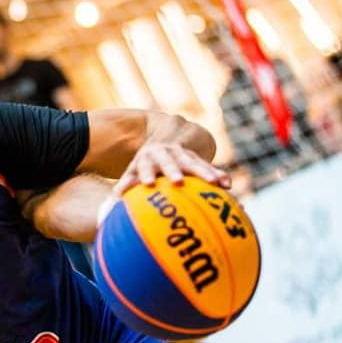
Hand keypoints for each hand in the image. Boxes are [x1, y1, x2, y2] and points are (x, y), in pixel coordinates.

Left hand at [114, 142, 230, 197]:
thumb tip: (113, 201)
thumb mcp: (133, 172)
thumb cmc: (145, 166)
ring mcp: (183, 155)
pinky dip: (218, 175)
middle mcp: (165, 154)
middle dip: (174, 170)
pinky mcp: (197, 159)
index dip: (146, 173)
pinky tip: (228, 185)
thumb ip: (125, 185)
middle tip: (178, 181)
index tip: (147, 183)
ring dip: (205, 172)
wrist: (164, 141)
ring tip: (215, 183)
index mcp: (147, 158)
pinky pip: (210, 167)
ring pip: (194, 162)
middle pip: (170, 161)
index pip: (145, 166)